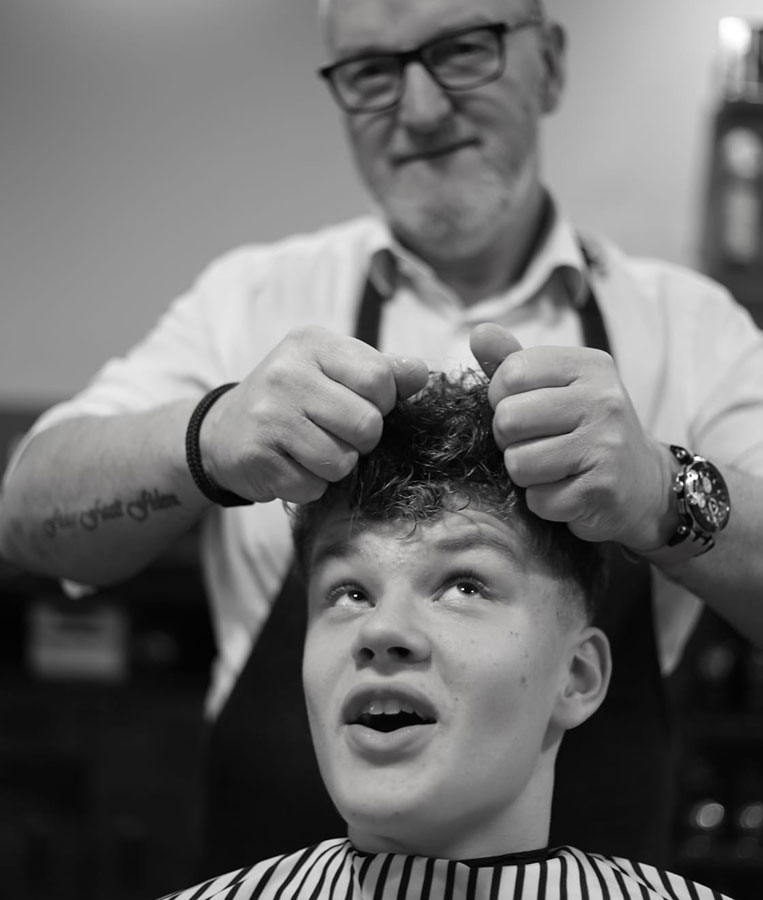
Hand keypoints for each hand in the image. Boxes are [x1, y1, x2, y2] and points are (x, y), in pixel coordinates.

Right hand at [199, 326, 428, 503]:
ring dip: (335, 466)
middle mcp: (286, 374)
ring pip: (341, 462)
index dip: (382, 403)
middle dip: (361, 440)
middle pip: (367, 425)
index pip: (380, 379)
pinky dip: (308, 485)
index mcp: (312, 343)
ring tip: (311, 449)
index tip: (359, 405)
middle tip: (336, 433)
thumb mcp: (334, 370)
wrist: (225, 429)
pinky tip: (290, 465)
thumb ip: (381, 371)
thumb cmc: (294, 397)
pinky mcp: (257, 456)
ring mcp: (268, 416)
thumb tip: (422, 373)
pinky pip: (311, 487)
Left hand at [470, 323, 675, 550]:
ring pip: (517, 463)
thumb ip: (514, 360)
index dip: (500, 398)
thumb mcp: (557, 385)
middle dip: (508, 439)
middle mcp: (603, 401)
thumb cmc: (587, 428)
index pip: (511, 373)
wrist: (644, 483)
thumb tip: (479, 332)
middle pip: (507, 419)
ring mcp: (605, 446)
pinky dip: (544, 502)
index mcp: (589, 366)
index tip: (523, 409)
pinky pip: (538, 499)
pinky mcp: (601, 490)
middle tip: (535, 443)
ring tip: (552, 467)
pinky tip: (567, 490)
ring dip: (524, 473)